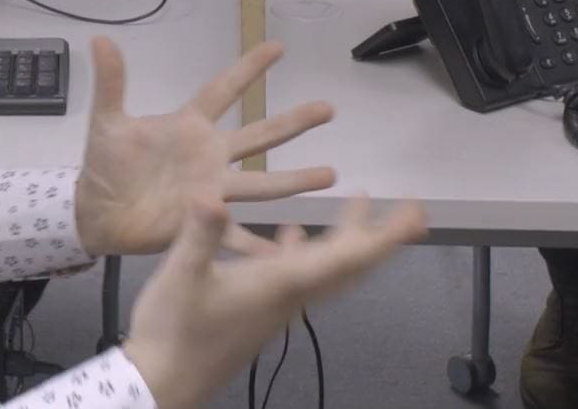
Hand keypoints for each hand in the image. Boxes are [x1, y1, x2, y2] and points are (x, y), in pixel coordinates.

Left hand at [74, 38, 335, 257]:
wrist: (96, 214)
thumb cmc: (105, 166)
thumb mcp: (107, 123)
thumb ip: (110, 83)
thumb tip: (99, 39)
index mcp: (188, 127)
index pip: (223, 91)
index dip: (249, 69)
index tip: (279, 47)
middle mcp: (209, 156)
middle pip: (259, 135)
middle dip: (293, 122)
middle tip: (328, 108)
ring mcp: (212, 191)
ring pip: (262, 184)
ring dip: (294, 180)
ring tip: (332, 174)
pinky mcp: (204, 224)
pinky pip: (238, 237)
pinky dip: (261, 247)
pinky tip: (289, 253)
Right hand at [124, 196, 426, 408]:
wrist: (162, 383)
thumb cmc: (173, 331)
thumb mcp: (181, 276)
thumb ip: (201, 234)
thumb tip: (212, 193)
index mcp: (280, 283)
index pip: (345, 259)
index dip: (383, 237)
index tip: (415, 216)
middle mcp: (288, 295)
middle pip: (347, 265)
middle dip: (377, 235)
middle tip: (406, 209)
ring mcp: (275, 306)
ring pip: (326, 269)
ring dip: (346, 239)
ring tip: (355, 205)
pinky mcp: (258, 311)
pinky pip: (299, 276)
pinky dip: (305, 250)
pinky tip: (290, 235)